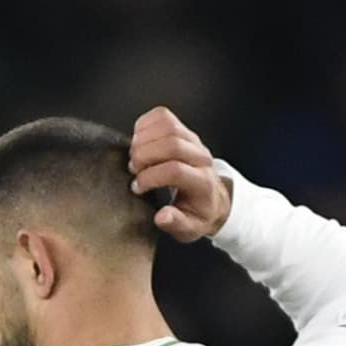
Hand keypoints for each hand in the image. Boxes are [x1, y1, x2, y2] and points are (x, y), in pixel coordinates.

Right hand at [128, 106, 236, 241]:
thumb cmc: (197, 213)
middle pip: (171, 144)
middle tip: (134, 169)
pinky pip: (163, 116)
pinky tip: (138, 140)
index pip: (175, 170)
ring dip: (143, 139)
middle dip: (144, 155)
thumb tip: (162, 216)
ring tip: (135, 155)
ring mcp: (193, 140)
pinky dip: (145, 124)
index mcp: (202, 182)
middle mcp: (200, 157)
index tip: (138, 187)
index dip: (150, 177)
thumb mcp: (190, 229)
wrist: (212, 198)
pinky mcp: (183, 130)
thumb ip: (176, 223)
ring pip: (167, 126)